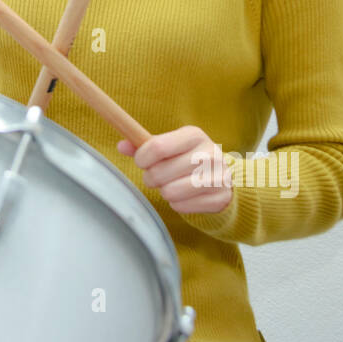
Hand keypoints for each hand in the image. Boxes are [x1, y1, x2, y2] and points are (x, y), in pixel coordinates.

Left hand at [116, 125, 232, 213]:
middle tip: (157, 177)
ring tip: (171, 185)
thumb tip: (121, 146)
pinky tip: (185, 195)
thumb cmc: (187, 159)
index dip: (142, 157)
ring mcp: (218, 176)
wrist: (222, 178)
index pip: (157, 147)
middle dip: (151, 177)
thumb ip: (144, 146)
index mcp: (194, 135)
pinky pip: (181, 206)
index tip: (141, 162)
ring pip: (170, 191)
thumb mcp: (170, 147)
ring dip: (164, 191)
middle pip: (160, 172)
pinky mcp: (220, 198)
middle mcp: (210, 153)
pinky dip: (177, 203)